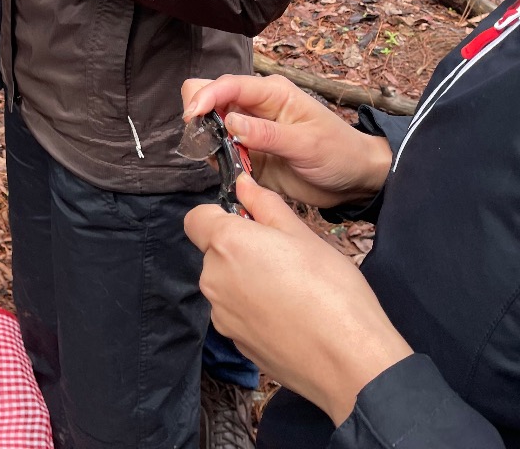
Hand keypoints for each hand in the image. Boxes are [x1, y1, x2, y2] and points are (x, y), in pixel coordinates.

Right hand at [181, 74, 392, 207]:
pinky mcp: (248, 153)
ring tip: (219, 159)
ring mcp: (249, 130)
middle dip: (201, 114)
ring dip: (207, 139)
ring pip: (210, 124)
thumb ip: (267, 133)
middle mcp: (255, 106)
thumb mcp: (306, 143)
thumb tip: (230, 122)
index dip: (207, 96)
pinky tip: (226, 169)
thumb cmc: (338, 152)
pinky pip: (219, 150)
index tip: (192, 117)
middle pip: (211, 96)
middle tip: (205, 141)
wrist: (354, 180)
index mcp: (271, 92)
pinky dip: (215, 158)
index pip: (229, 84)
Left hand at [186, 174, 411, 425]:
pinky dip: (255, 310)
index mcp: (226, 244)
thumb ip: (263, 204)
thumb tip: (242, 184)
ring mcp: (222, 316)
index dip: (220, 215)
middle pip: (213, 252)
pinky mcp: (236, 343)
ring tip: (291, 289)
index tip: (249, 222)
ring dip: (247, 280)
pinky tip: (289, 316)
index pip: (196, 218)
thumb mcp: (301, 233)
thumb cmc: (330, 289)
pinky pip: (237, 314)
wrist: (348, 360)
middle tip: (283, 256)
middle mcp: (214, 279)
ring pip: (226, 284)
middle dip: (240, 248)